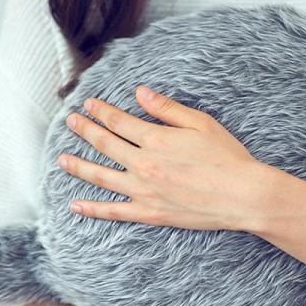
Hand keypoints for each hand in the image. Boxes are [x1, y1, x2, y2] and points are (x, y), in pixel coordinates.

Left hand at [58, 85, 265, 231]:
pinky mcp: (150, 213)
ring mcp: (144, 191)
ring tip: (62, 159)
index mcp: (155, 139)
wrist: (243, 196)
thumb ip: (166, 108)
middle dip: (85, 131)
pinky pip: (114, 212)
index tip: (88, 104)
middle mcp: (144, 165)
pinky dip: (93, 209)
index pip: (118, 121)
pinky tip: (77, 206)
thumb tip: (140, 92)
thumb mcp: (200, 123)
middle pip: (105, 144)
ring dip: (79, 166)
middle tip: (70, 122)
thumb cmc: (227, 157)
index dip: (101, 111)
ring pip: (102, 177)